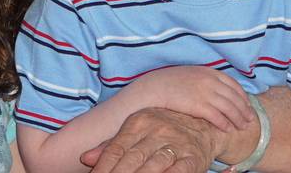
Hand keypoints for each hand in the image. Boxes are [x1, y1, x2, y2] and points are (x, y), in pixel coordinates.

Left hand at [80, 107, 220, 172]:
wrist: (204, 125)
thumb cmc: (163, 131)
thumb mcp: (137, 131)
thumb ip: (112, 146)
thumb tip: (86, 158)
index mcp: (139, 122)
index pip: (116, 149)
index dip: (103, 168)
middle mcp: (157, 130)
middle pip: (131, 159)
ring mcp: (176, 143)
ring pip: (152, 166)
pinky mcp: (192, 158)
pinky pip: (177, 171)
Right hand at [134, 66, 253, 131]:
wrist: (155, 87)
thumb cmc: (172, 82)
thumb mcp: (193, 74)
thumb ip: (208, 79)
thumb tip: (220, 90)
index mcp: (209, 72)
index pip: (234, 85)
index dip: (243, 97)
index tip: (247, 106)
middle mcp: (210, 81)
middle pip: (234, 97)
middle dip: (244, 110)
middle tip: (250, 120)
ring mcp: (205, 93)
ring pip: (229, 108)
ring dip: (238, 119)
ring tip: (242, 127)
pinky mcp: (198, 105)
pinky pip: (217, 116)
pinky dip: (224, 124)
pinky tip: (227, 129)